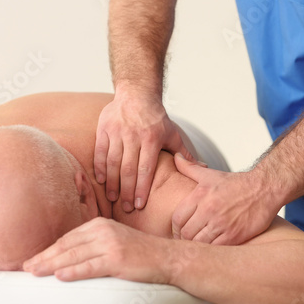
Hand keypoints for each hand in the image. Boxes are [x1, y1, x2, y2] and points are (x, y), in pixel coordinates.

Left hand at [23, 217, 171, 283]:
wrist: (166, 257)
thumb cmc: (139, 252)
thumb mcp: (114, 239)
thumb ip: (93, 244)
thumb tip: (68, 257)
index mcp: (100, 225)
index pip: (68, 238)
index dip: (49, 249)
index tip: (34, 258)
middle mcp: (103, 231)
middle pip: (67, 245)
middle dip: (44, 257)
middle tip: (26, 267)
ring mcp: (110, 244)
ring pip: (74, 256)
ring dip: (51, 264)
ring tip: (35, 271)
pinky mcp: (117, 259)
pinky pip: (90, 266)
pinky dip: (73, 271)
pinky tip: (59, 275)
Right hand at [94, 92, 193, 211]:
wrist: (137, 94)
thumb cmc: (156, 118)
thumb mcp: (172, 133)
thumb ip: (184, 153)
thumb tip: (203, 168)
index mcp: (152, 139)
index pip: (146, 169)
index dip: (142, 189)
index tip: (139, 205)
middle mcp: (134, 136)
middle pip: (128, 169)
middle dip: (127, 191)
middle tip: (126, 209)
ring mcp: (117, 132)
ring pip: (113, 162)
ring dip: (112, 182)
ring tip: (112, 198)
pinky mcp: (104, 128)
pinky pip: (100, 151)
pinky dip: (100, 167)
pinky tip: (101, 181)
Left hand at [172, 154, 280, 244]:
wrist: (264, 188)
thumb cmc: (235, 183)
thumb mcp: (209, 174)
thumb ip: (189, 168)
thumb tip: (175, 157)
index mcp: (200, 196)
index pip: (177, 218)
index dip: (174, 228)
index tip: (178, 231)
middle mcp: (209, 210)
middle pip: (185, 233)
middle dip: (183, 239)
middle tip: (186, 242)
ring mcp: (222, 224)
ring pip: (198, 243)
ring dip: (196, 246)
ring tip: (198, 246)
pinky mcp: (234, 235)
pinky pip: (215, 248)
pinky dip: (211, 250)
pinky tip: (212, 248)